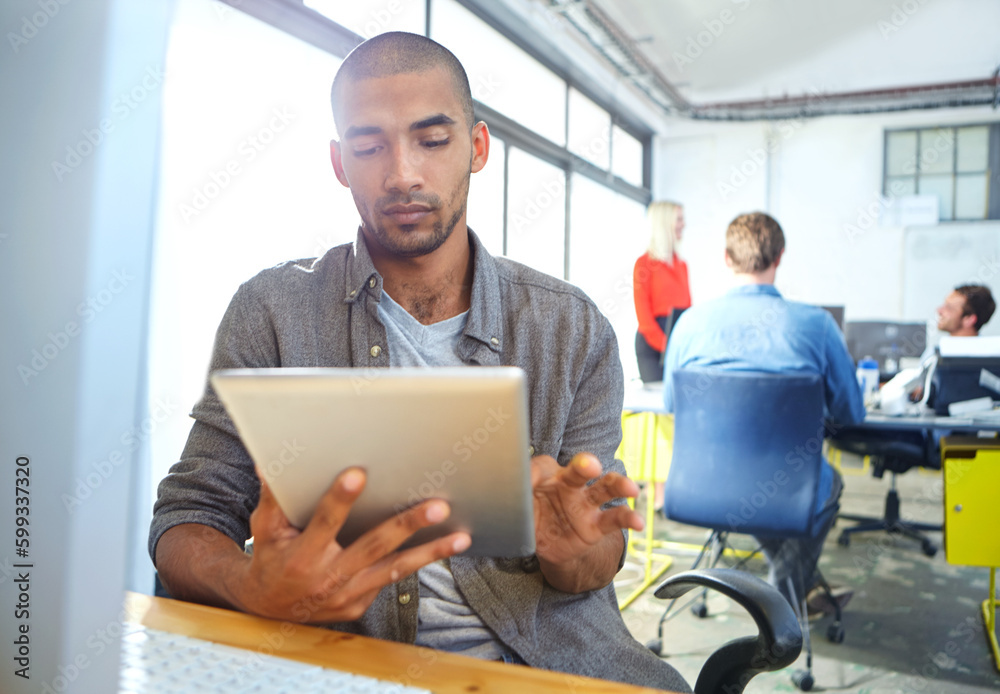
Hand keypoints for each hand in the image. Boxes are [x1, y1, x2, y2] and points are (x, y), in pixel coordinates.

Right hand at [235, 467, 470, 622]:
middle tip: (437, 507)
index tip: (358, 474)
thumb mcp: (265, 528)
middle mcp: (328, 577)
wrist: (268, 610)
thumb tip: (269, 461)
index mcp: (302, 554)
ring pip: (395, 570)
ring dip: (430, 553)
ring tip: (460, 538)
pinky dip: (417, 564)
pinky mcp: (360, 605)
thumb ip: (273, 496)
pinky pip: (391, 580)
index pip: (325, 522)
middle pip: (374, 546)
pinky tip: (443, 547)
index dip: (340, 499)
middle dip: (407, 525)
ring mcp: (348, 595)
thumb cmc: (270, 558)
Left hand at [530, 453, 642, 591]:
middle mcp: (570, 485)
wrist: (545, 545)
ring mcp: (585, 504)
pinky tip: (639, 521)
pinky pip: (615, 519)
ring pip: (605, 489)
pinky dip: (629, 518)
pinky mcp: (596, 525)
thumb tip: (514, 485)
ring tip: (631, 488)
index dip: (537, 473)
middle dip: (586, 465)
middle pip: (580, 470)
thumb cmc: (531, 515)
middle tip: (590, 464)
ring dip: (619, 485)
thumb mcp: (519, 505)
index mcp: (548, 475)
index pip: (545, 466)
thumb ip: (517, 494)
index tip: (530, 480)